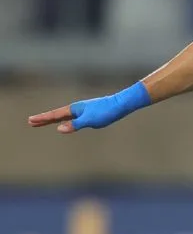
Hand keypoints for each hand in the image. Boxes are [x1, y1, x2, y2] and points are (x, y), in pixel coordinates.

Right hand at [27, 83, 150, 132]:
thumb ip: (75, 125)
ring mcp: (83, 111)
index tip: (30, 120)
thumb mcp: (90, 121)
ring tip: (43, 122)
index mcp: (75, 109)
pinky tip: (66, 123)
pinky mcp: (90, 113)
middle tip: (31, 122)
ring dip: (53, 120)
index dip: (43, 119)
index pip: (55, 116)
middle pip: (57, 115)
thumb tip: (59, 128)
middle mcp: (77, 109)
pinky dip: (64, 120)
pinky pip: (73, 118)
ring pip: (64, 116)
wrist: (121, 104)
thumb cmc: (106, 112)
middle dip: (44, 119)